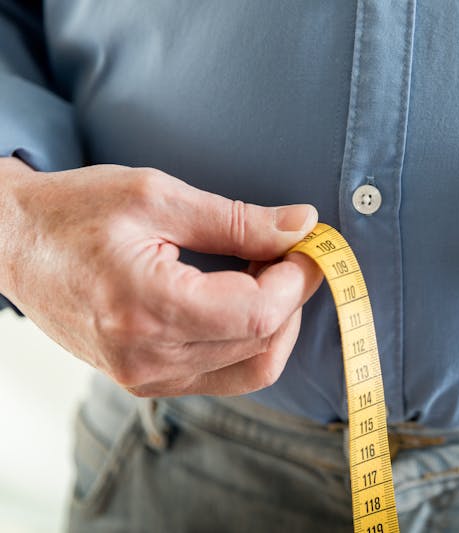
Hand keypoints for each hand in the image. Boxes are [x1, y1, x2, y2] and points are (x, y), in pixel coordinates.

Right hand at [0, 158, 322, 395]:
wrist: (12, 245)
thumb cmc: (75, 212)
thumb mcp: (158, 197)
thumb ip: (237, 219)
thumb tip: (303, 224)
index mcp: (148, 308)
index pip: (258, 314)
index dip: (298, 280)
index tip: (308, 246)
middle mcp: (148, 358)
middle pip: (262, 343)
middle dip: (293, 297)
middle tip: (293, 252)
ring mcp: (147, 378)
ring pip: (251, 366)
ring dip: (276, 321)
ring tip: (269, 273)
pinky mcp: (148, 381)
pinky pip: (225, 375)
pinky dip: (250, 339)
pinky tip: (245, 298)